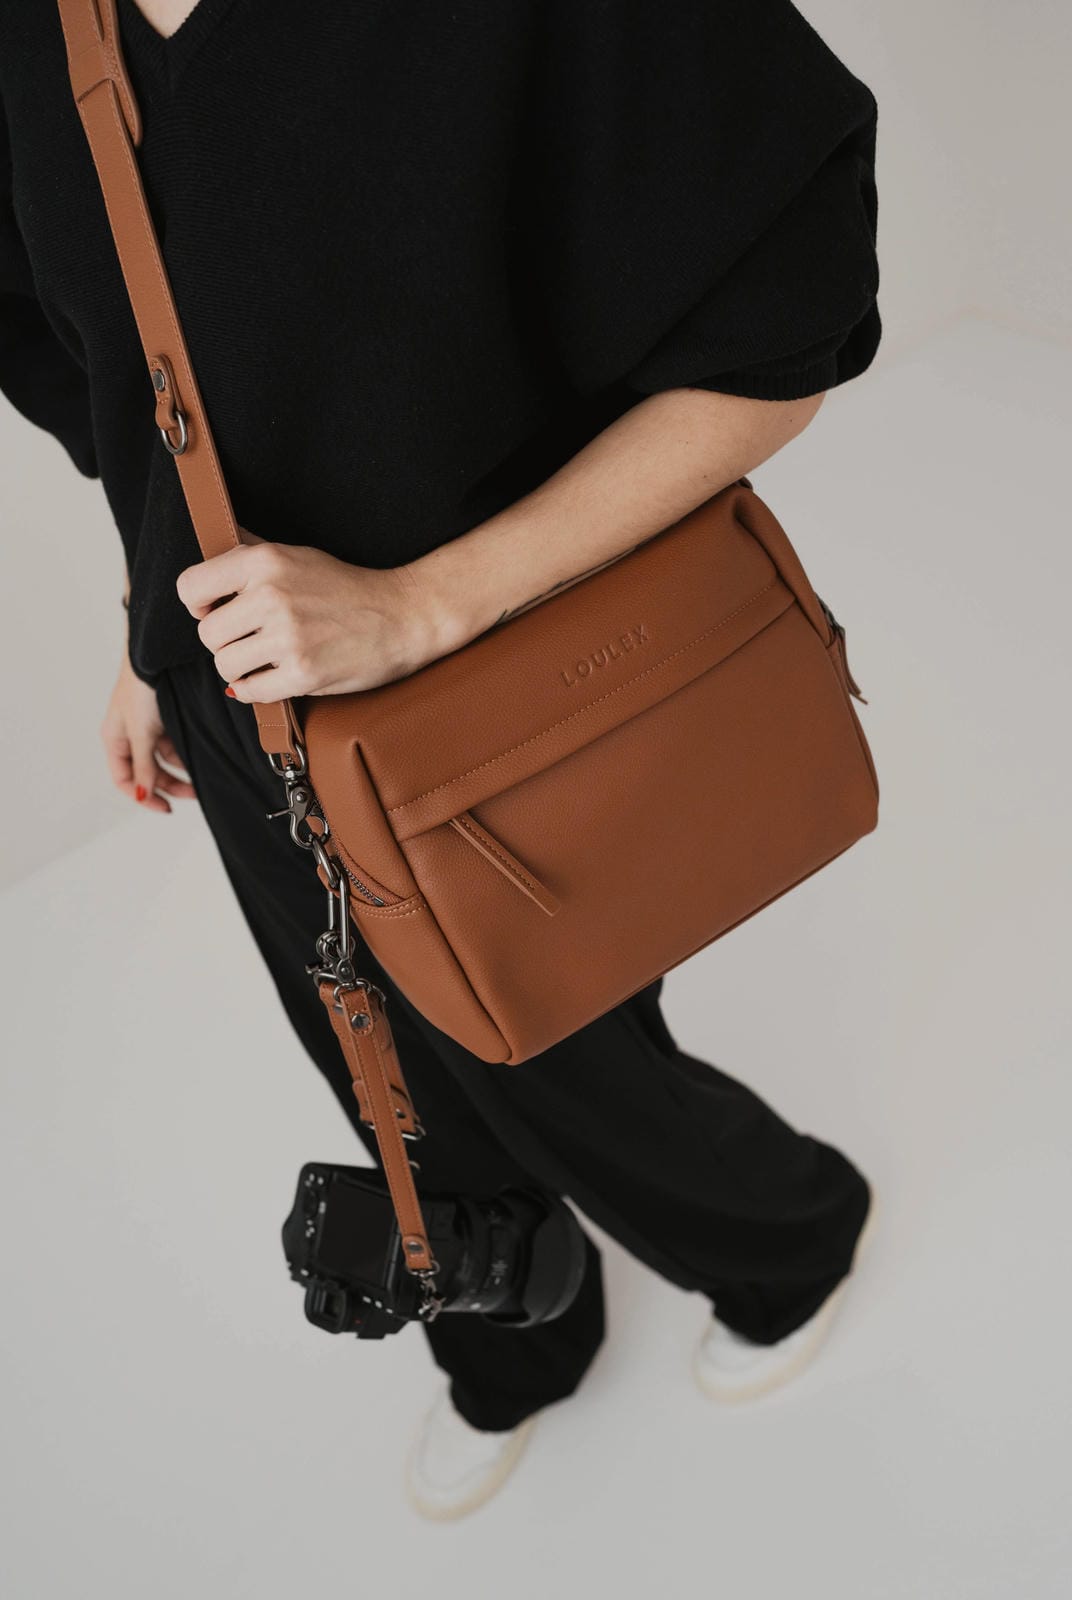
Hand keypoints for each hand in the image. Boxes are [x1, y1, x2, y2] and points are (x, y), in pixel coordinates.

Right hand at [101, 648, 195, 813]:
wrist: (158, 654)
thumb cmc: (141, 689)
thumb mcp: (141, 732)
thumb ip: (143, 765)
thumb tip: (143, 796)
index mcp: (114, 740)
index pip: (124, 779)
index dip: (143, 797)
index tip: (166, 808)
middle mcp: (128, 736)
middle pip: (147, 772)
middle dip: (168, 786)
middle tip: (195, 794)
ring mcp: (147, 727)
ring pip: (163, 760)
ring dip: (180, 771)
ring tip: (202, 776)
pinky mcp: (165, 718)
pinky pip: (174, 744)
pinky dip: (185, 753)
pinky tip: (200, 757)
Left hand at [175, 530, 452, 702]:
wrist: (401, 616)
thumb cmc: (347, 587)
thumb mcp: (297, 554)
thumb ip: (252, 551)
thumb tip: (213, 540)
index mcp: (265, 561)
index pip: (190, 587)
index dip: (197, 605)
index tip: (215, 610)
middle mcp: (271, 596)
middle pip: (207, 634)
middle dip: (224, 642)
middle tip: (251, 639)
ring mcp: (288, 637)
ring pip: (225, 666)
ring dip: (241, 668)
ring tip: (266, 658)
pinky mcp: (303, 673)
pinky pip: (249, 691)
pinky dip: (256, 689)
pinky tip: (275, 676)